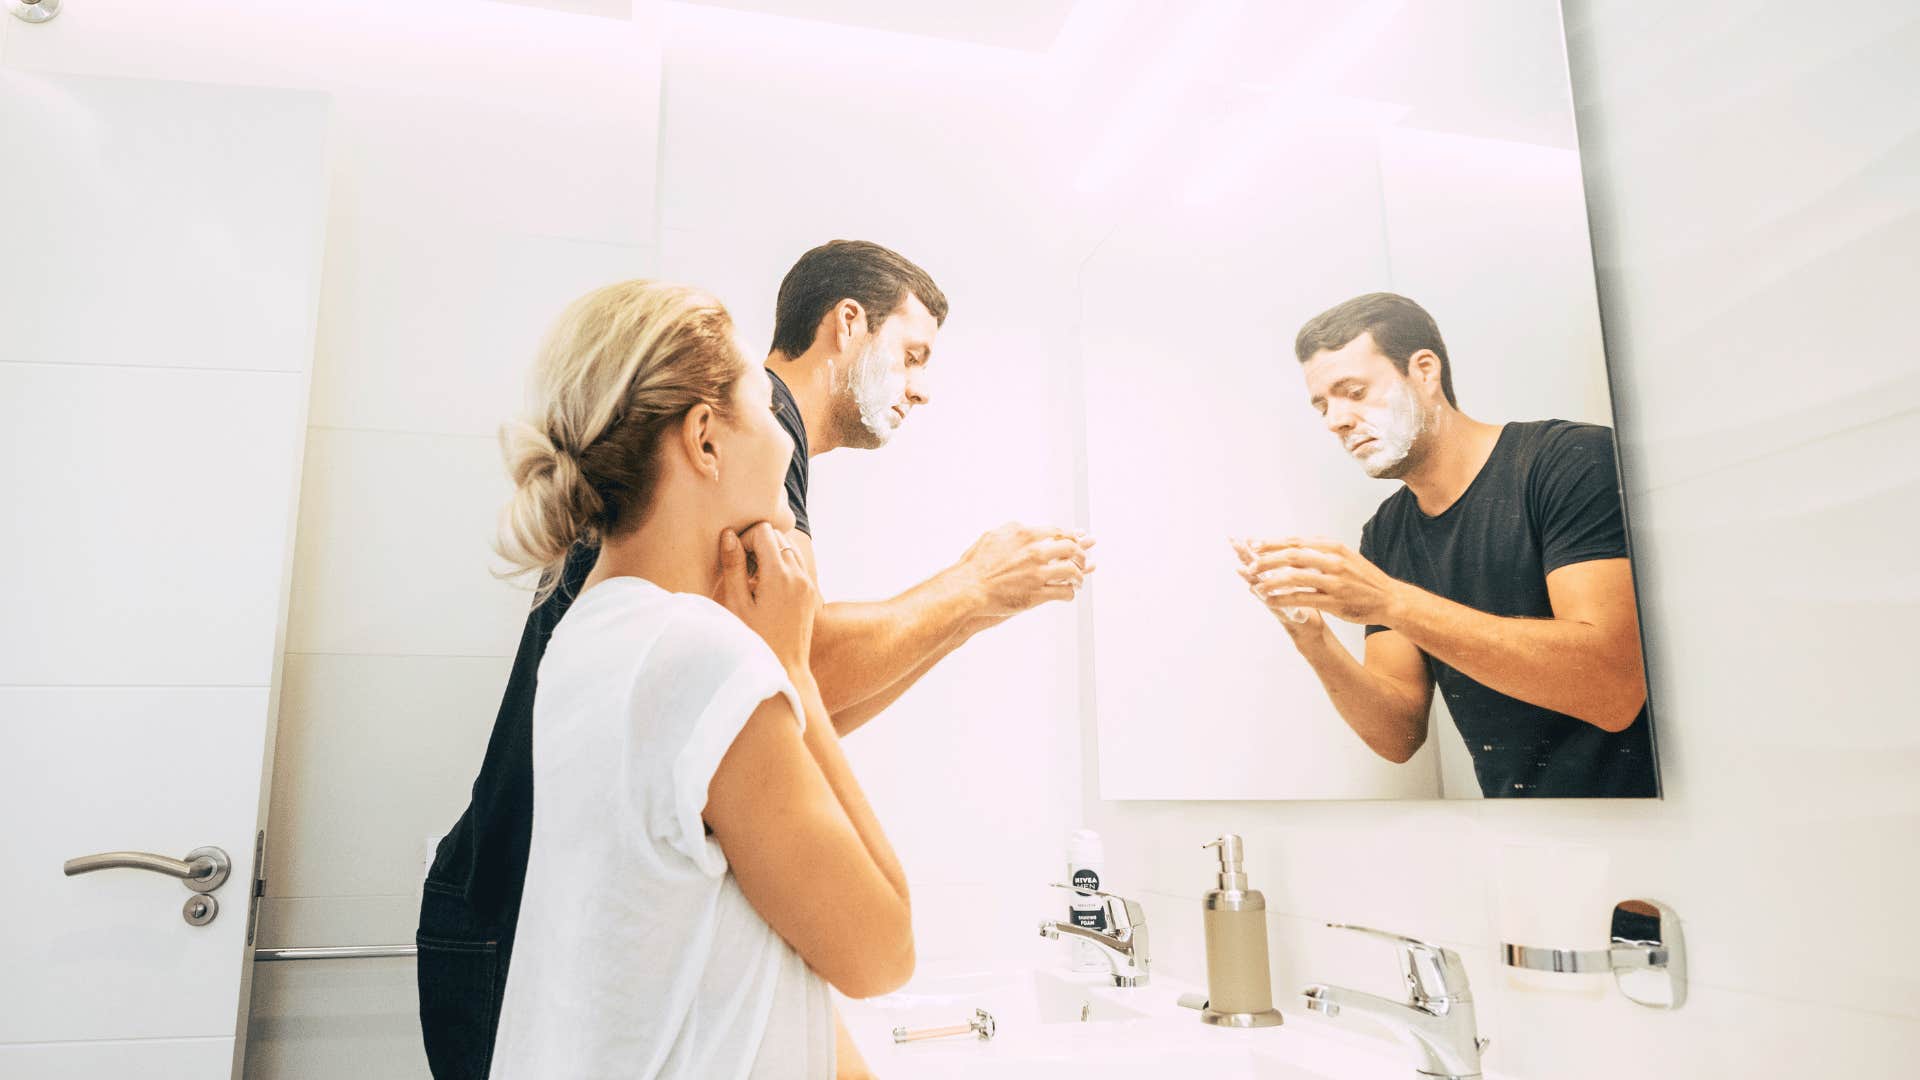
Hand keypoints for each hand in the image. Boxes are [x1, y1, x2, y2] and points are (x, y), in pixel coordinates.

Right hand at [715, 522, 820, 671]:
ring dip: (770, 555)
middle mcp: (799, 575)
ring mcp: (807, 583)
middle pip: (777, 536)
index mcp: (780, 574)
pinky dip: (781, 567)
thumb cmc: (756, 640)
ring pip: (788, 548)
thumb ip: (732, 566)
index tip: (736, 563)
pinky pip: (796, 565)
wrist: (785, 669)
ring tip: (754, 581)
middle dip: (757, 546)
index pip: (763, 531)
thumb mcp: (737, 604)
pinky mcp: (810, 593)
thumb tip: (729, 534)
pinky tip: (767, 589)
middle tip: (743, 573)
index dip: (745, 540)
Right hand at [956, 522, 1095, 615]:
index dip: (1071, 537)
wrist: (968, 588)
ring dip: (1078, 576)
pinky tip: (1069, 593)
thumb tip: (1024, 526)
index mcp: (1025, 534)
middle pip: (1070, 548)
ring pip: (1071, 571)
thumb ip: (1012, 529)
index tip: (1078, 540)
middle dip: (1080, 554)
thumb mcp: (993, 535)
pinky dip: (1069, 593)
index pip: (1057, 532)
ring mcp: (1037, 574)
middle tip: (1082, 560)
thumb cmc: (976, 564)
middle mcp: (1035, 552)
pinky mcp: (1037, 594)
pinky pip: (1063, 592)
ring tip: (1078, 580)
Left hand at [1234, 536, 1406, 626]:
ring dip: (1271, 581)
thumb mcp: (1344, 556)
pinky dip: (1283, 599)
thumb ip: (1320, 551)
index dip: (1272, 543)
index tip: (1254, 545)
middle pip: (1292, 556)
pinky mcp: (1333, 601)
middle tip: (1250, 564)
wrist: (1389, 598)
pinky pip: (1302, 598)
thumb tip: (1294, 546)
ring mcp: (1333, 581)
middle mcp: (1333, 561)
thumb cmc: (1363, 578)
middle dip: (1267, 559)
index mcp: (1333, 547)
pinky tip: (1271, 600)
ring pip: (1294, 578)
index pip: (1296, 542)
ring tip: (1256, 584)